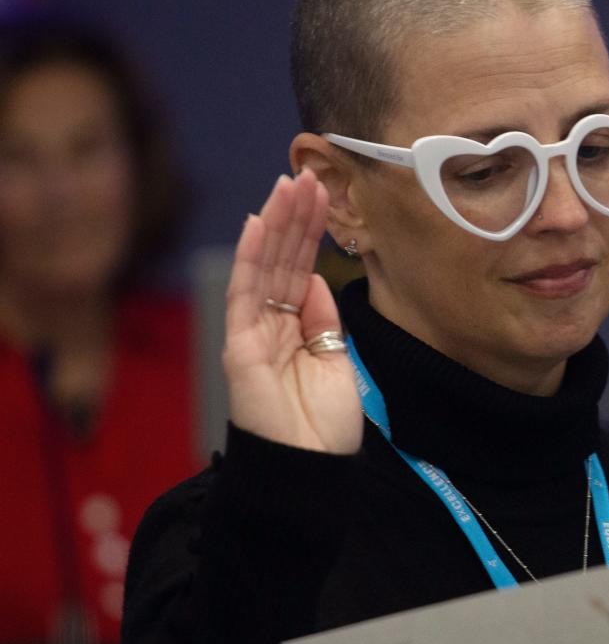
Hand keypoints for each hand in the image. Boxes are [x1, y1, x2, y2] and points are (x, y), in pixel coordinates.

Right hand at [222, 169, 361, 453]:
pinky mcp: (238, 346)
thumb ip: (323, 321)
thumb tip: (315, 281)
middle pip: (281, 260)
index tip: (324, 194)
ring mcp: (252, 333)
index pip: (300, 269)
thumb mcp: (336, 361)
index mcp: (295, 329)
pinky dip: (249, 257)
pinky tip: (257, 224)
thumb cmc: (325, 426)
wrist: (310, 469)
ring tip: (290, 184)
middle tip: (309, 173)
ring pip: (263, 266)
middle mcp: (270, 325)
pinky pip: (243, 293)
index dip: (311, 233)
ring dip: (276, 224)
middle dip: (295, 218)